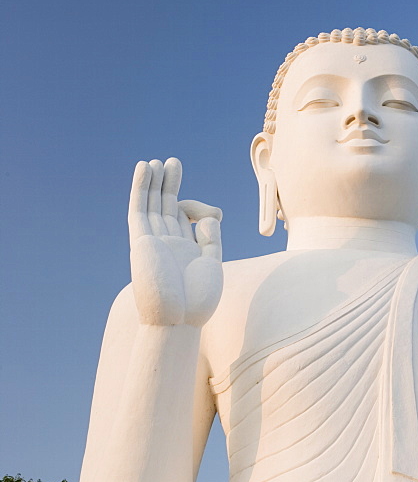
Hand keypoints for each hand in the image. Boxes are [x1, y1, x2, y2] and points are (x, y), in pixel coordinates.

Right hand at [128, 158, 222, 326]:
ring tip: (158, 162)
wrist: (178, 319)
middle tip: (174, 162)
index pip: (186, 218)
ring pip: (151, 204)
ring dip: (153, 182)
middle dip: (170, 184)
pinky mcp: (140, 241)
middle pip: (165, 207)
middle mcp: (166, 244)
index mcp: (184, 250)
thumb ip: (211, 238)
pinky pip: (138, 209)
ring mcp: (153, 241)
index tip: (215, 213)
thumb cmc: (198, 300)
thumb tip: (210, 217)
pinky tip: (144, 168)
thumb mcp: (212, 263)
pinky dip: (140, 188)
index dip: (198, 208)